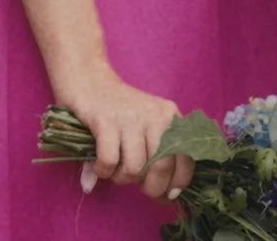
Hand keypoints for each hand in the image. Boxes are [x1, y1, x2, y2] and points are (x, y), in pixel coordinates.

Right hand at [57, 68, 194, 201]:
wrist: (89, 80)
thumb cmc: (120, 110)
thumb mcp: (146, 126)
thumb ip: (158, 156)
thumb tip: (167, 197)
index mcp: (172, 118)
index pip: (187, 158)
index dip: (178, 183)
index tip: (168, 195)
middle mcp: (157, 116)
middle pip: (163, 167)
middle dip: (151, 188)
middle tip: (139, 187)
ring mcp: (131, 118)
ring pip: (135, 168)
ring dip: (123, 178)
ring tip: (116, 171)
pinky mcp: (105, 120)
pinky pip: (110, 161)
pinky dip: (104, 171)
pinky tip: (101, 167)